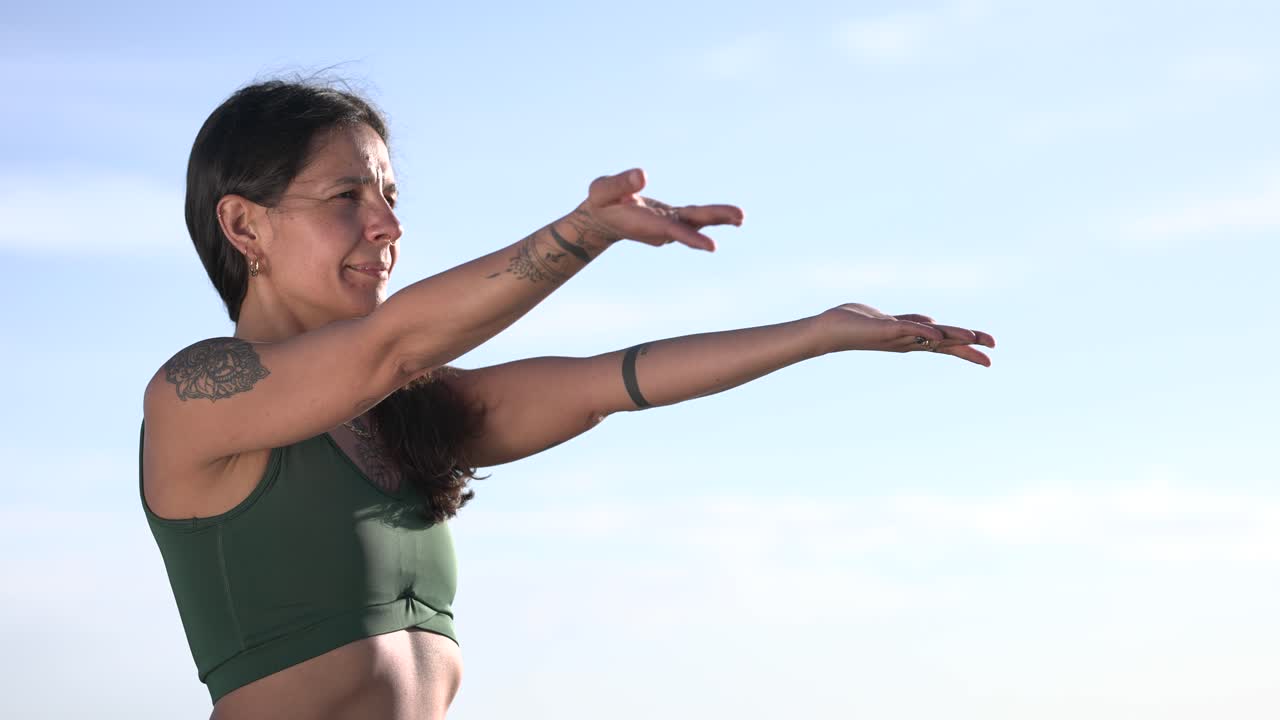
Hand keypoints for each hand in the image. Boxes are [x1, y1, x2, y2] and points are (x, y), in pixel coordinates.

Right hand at [571, 168, 743, 251]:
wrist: (601, 220)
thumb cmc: (600, 203)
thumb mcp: (602, 190)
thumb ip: (620, 184)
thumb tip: (642, 175)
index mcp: (645, 223)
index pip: (671, 229)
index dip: (691, 237)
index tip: (712, 247)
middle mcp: (661, 228)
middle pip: (691, 224)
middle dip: (715, 220)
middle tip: (740, 217)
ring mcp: (668, 225)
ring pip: (696, 221)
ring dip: (719, 218)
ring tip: (742, 217)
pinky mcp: (671, 220)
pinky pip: (694, 217)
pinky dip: (712, 216)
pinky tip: (732, 217)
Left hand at [815, 303, 996, 366]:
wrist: (828, 330)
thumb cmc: (857, 325)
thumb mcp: (891, 322)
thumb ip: (911, 323)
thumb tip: (932, 323)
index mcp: (911, 339)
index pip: (944, 343)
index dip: (966, 347)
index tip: (989, 352)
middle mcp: (907, 341)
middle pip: (944, 343)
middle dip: (969, 346)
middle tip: (993, 350)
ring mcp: (897, 336)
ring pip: (931, 336)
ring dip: (953, 336)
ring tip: (976, 337)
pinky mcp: (885, 329)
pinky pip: (908, 328)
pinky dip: (923, 329)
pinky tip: (938, 330)